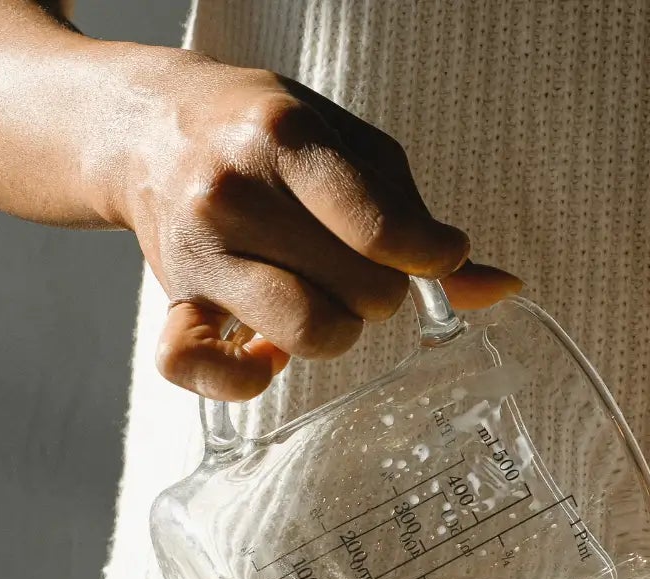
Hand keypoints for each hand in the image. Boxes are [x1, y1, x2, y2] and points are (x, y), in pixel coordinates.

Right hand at [109, 57, 519, 399]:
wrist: (149, 127)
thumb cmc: (267, 136)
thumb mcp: (350, 148)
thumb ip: (416, 217)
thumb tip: (500, 288)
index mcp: (285, 139)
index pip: (381, 228)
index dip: (430, 257)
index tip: (436, 255)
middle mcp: (232, 193)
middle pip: (358, 290)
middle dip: (382, 290)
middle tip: (362, 266)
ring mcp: (197, 251)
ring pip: (306, 333)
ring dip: (336, 329)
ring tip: (325, 299)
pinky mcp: (169, 300)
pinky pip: (198, 369)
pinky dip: (243, 379)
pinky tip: (267, 355)